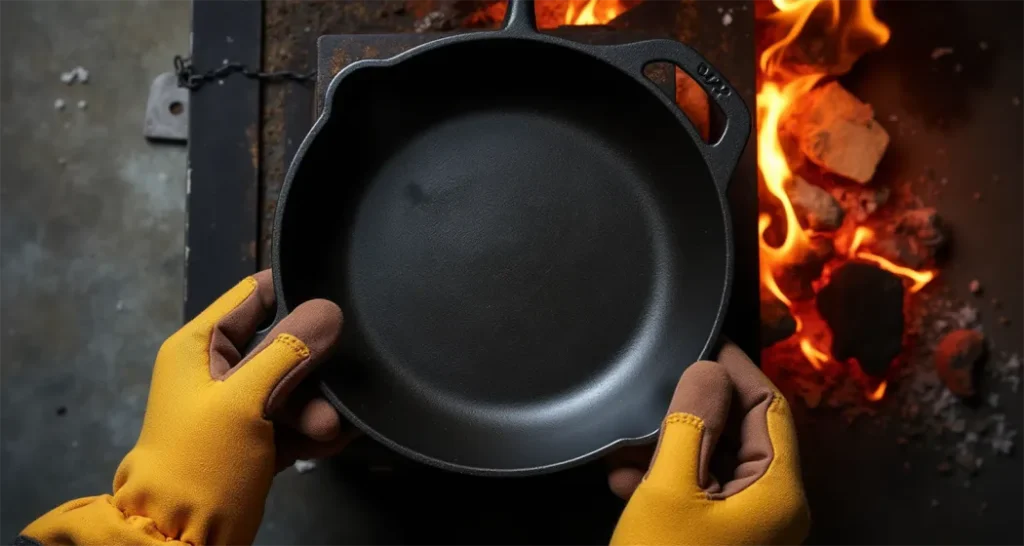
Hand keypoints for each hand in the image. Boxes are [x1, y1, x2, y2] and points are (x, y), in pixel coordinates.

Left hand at [112, 271, 350, 543]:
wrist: (182, 539)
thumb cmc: (203, 459)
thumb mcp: (245, 400)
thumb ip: (288, 351)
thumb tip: (329, 308)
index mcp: (198, 347)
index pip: (251, 296)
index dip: (292, 291)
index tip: (336, 295)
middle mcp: (217, 370)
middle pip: (280, 344)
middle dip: (313, 365)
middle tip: (342, 379)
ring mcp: (236, 408)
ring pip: (290, 387)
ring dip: (315, 406)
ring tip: (331, 429)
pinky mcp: (253, 441)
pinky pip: (292, 422)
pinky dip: (312, 430)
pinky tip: (338, 438)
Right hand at [607, 342, 809, 545]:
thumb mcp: (670, 489)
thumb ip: (691, 423)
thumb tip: (708, 369)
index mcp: (777, 491)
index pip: (768, 406)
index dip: (735, 369)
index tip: (702, 339)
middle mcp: (771, 504)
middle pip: (739, 432)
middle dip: (691, 408)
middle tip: (652, 383)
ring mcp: (745, 522)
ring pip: (712, 461)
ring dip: (668, 445)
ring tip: (625, 437)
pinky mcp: (716, 534)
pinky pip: (696, 491)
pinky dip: (663, 478)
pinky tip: (624, 476)